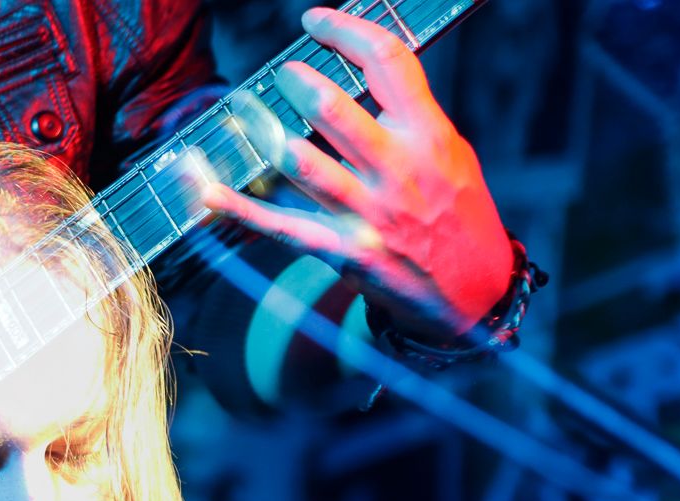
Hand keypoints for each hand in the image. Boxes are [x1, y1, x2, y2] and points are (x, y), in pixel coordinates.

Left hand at [201, 7, 512, 342]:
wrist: (472, 293)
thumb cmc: (458, 216)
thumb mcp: (452, 154)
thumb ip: (410, 117)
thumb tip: (362, 76)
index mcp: (428, 136)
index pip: (387, 62)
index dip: (346, 30)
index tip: (316, 21)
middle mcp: (397, 171)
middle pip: (332, 108)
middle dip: (297, 83)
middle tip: (285, 76)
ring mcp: (367, 213)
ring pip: (301, 162)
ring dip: (267, 133)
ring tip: (250, 113)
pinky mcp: (343, 251)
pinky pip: (281, 226)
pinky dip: (240, 208)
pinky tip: (207, 191)